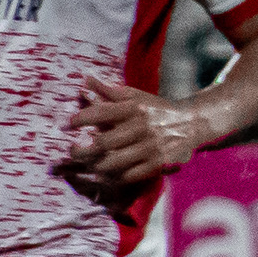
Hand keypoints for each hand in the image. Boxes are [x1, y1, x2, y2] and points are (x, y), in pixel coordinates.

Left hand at [66, 79, 204, 200]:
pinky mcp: (157, 163)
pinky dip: (114, 176)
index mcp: (134, 107)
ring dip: (96, 166)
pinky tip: (107, 173)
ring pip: (113, 163)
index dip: (79, 119)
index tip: (66, 125)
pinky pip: (129, 175)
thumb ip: (109, 91)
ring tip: (89, 164)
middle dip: (82, 150)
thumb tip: (85, 80)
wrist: (191, 122)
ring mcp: (150, 147)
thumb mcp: (135, 96)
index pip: (100, 112)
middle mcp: (141, 126)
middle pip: (103, 143)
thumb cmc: (156, 109)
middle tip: (73, 151)